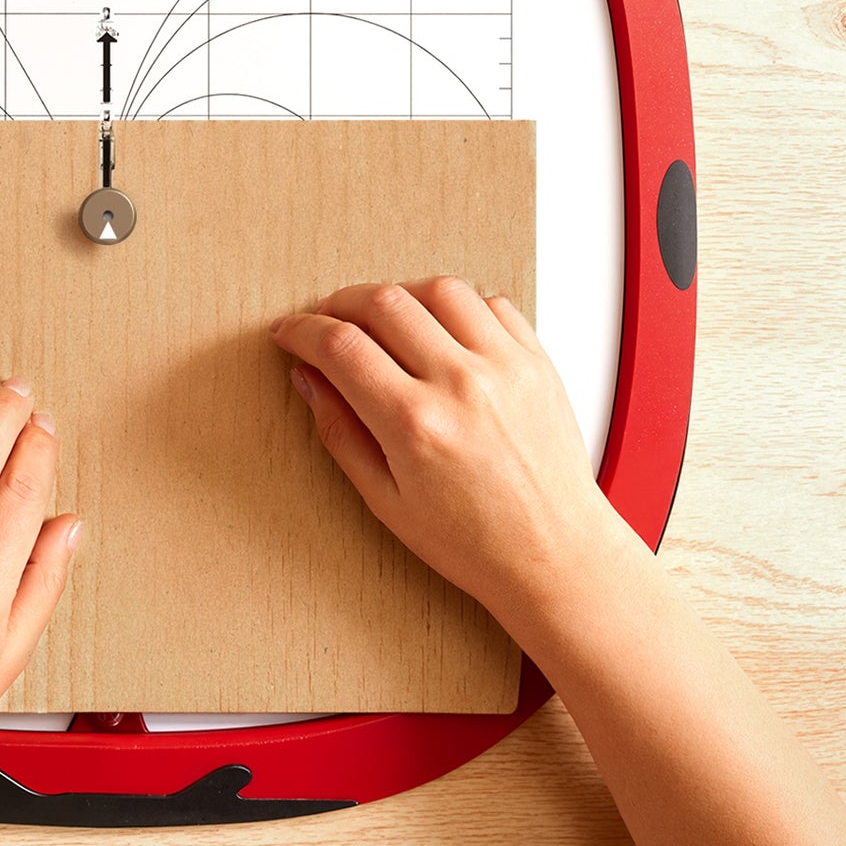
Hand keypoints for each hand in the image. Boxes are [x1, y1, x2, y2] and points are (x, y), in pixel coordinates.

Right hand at [270, 277, 627, 624]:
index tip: (289, 332)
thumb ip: (340, 431)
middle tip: (328, 322)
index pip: (340, 346)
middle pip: (382, 302)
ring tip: (384, 322)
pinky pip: (490, 303)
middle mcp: (461, 385)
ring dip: (398, 296)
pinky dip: (455, 307)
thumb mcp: (385, 500)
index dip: (302, 330)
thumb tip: (308, 377)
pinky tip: (440, 332)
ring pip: (437, 289)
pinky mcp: (536, 362)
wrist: (555, 555)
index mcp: (415, 425)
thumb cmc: (473, 540)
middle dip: (340, 303)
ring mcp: (504, 368)